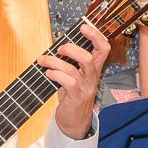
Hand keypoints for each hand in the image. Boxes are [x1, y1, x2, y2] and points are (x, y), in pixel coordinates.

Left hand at [42, 21, 110, 139]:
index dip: (96, 36)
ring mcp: (85, 88)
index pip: (103, 49)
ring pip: (72, 69)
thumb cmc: (73, 95)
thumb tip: (57, 46)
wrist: (75, 120)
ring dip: (54, 62)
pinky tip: (48, 74)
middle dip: (70, 49)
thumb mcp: (76, 76)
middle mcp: (92, 77)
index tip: (83, 27)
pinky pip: (67, 82)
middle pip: (88, 58)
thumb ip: (71, 61)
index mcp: (94, 68)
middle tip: (59, 50)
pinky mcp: (76, 97)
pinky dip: (55, 74)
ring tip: (43, 60)